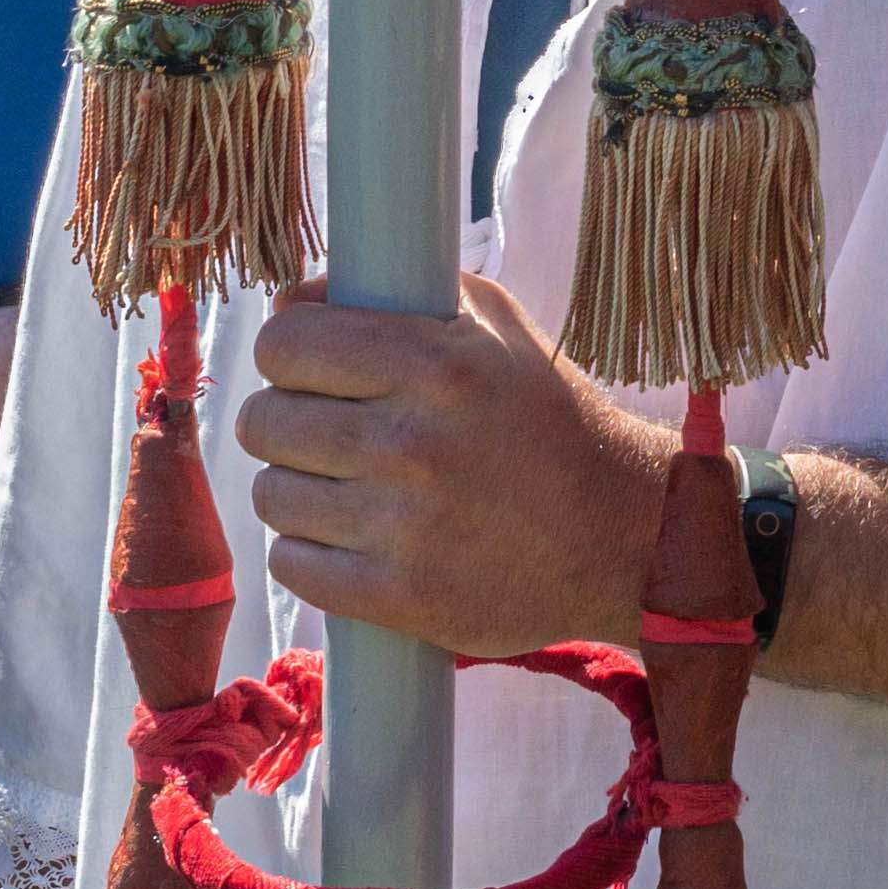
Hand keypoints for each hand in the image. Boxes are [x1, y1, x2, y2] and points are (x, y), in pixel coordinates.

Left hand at [234, 278, 673, 661]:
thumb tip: (295, 297)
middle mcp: (414, 441)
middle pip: (265, 421)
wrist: (622, 537)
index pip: (285, 342)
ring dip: (297, 490)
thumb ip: (401, 293)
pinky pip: (292, 564)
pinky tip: (351, 540)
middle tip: (325, 433)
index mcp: (437, 363)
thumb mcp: (497, 328)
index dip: (288, 354)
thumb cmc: (550, 420)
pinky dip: (310, 553)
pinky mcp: (399, 595)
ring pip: (272, 494)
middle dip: (286, 423)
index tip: (308, 369)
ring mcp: (403, 525)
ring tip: (345, 489)